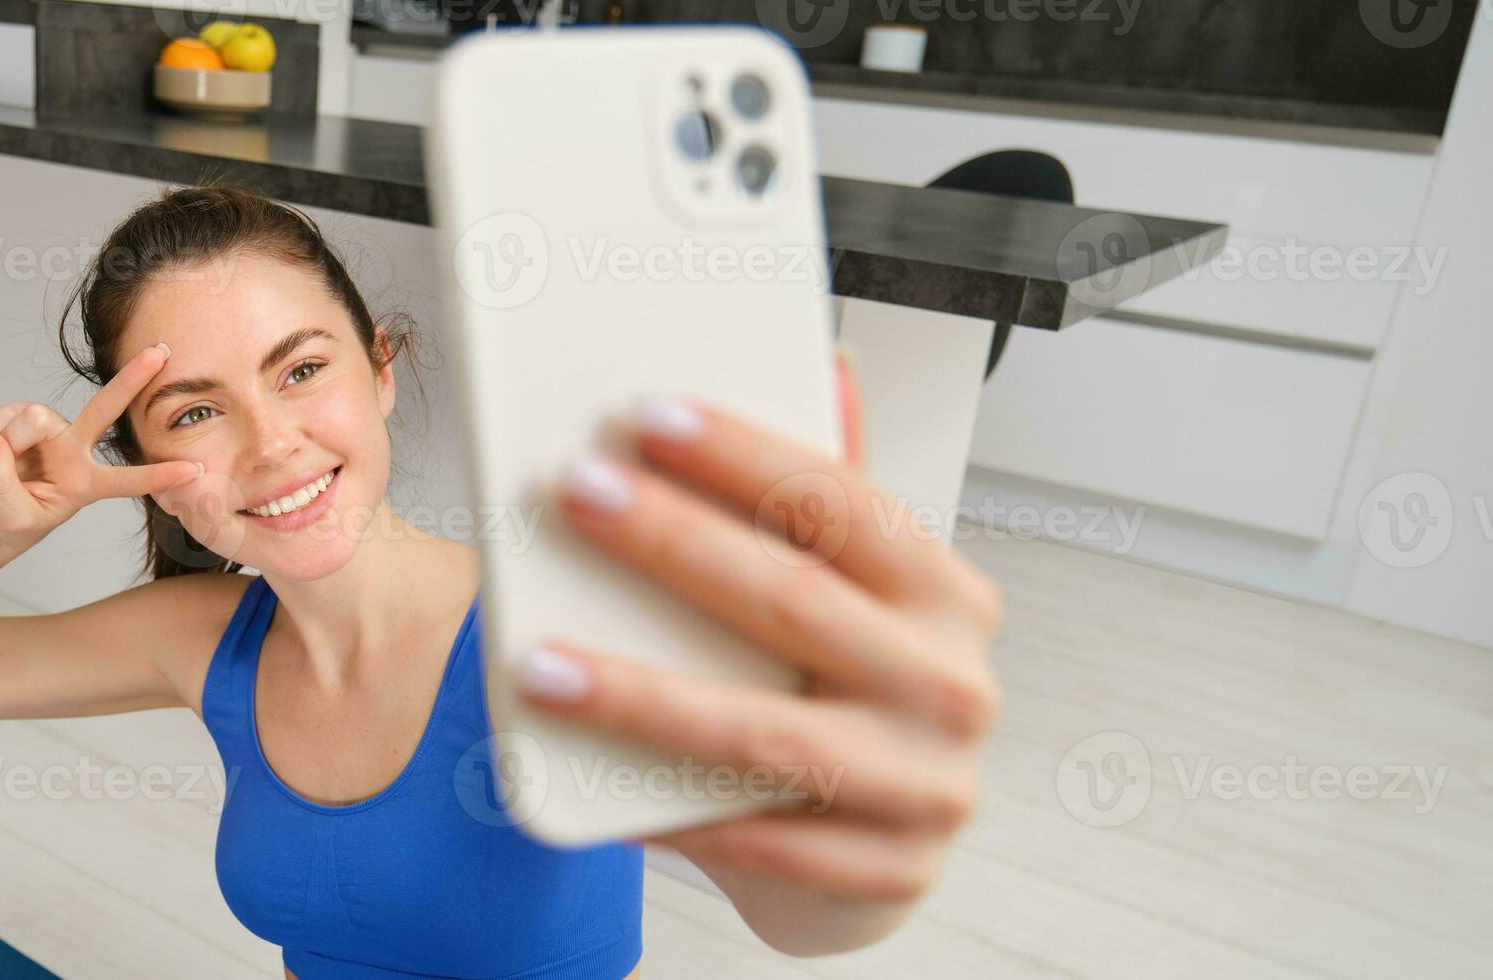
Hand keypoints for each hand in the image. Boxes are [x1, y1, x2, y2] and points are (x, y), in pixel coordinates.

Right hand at [0, 343, 203, 551]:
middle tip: (163, 352)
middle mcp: (75, 452)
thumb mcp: (9, 513)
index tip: (195, 469)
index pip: (127, 480)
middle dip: (132, 380)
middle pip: (106, 409)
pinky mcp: (23, 423)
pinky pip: (3, 417)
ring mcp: (51, 434)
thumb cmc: (10, 523)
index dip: (158, 475)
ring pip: (32, 416)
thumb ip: (0, 475)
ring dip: (3, 439)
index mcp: (85, 484)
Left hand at [514, 357, 1001, 929]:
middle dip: (675, 544)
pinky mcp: (886, 874)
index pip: (843, 504)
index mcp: (944, 596)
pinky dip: (668, 808)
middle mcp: (952, 686)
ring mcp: (928, 787)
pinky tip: (588, 775)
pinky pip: (756, 837)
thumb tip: (829, 369)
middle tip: (576, 495)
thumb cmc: (842, 704)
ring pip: (765, 733)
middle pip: (796, 603)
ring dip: (642, 696)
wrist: (871, 865)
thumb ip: (825, 501)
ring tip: (541, 664)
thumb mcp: (848, 601)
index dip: (745, 456)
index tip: (647, 415)